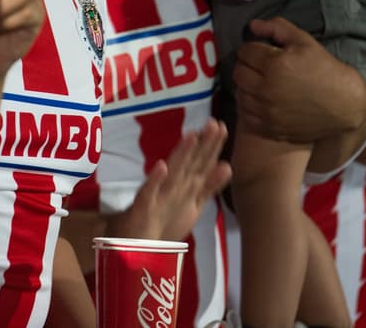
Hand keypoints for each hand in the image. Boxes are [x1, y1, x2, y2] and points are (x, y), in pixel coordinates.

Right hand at [111, 119, 230, 241]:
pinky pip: (149, 192)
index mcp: (184, 184)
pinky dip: (155, 179)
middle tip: (213, 123)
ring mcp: (157, 193)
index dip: (211, 146)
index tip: (221, 126)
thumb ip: (208, 185)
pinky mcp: (143, 205)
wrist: (138, 243)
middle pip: (190, 162)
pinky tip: (161, 167)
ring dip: (181, 154)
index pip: (200, 163)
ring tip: (191, 137)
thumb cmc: (165, 220)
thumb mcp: (193, 202)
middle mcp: (172, 184)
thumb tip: (228, 166)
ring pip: (172, 172)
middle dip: (202, 144)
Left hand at [233, 17, 365, 142]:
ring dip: (247, 85)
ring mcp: (267, 111)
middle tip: (260, 67)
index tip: (261, 52)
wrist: (345, 105)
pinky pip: (246, 114)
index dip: (252, 49)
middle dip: (247, 65)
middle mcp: (266, 89)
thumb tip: (252, 25)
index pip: (245, 52)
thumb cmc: (325, 69)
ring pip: (240, 93)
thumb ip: (277, 28)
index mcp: (275, 65)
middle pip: (238, 72)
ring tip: (261, 83)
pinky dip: (250, 106)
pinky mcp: (270, 128)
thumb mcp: (305, 42)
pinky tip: (263, 101)